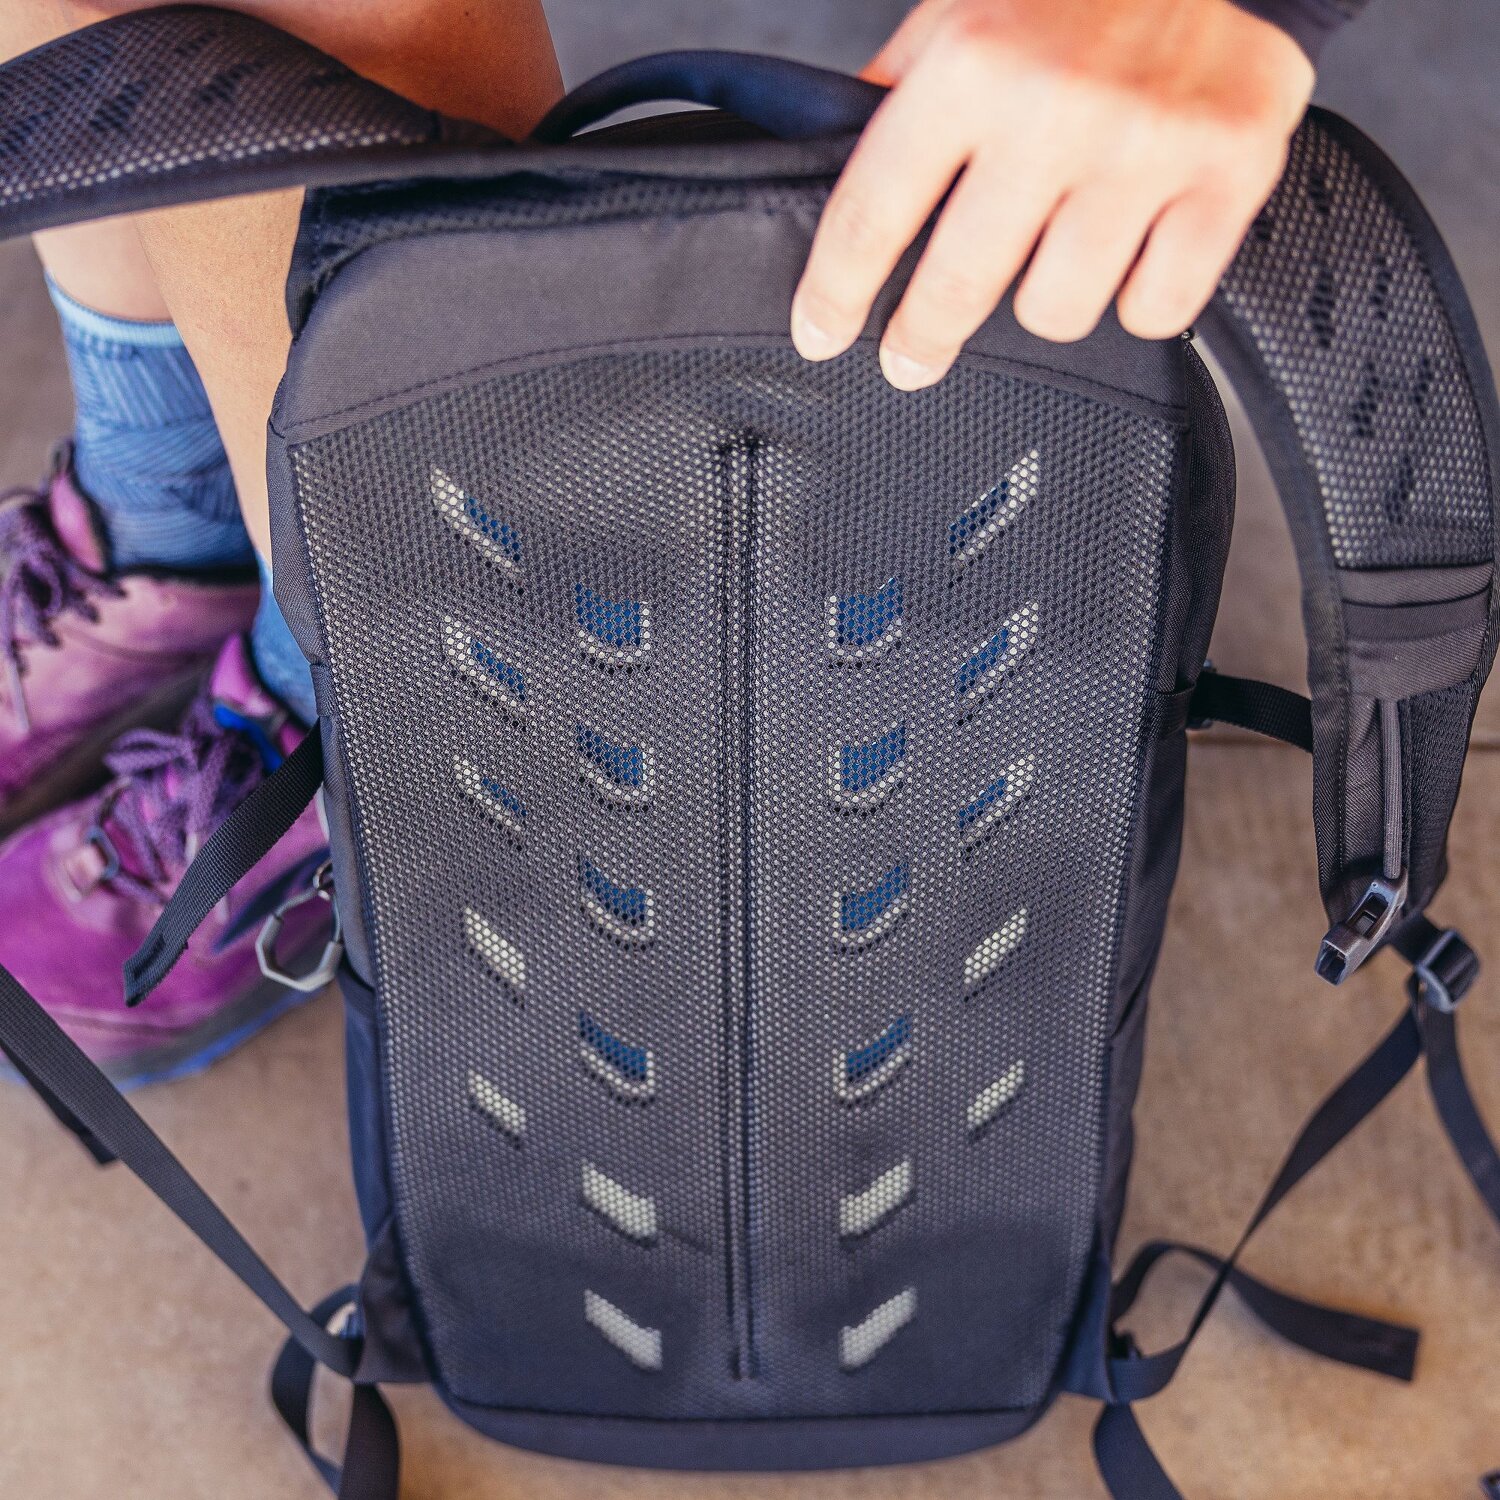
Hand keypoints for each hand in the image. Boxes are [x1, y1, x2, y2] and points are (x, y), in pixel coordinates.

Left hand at [791, 0, 1314, 387]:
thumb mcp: (959, 17)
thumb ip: (898, 102)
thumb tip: (830, 183)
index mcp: (971, 63)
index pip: (872, 214)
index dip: (835, 292)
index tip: (820, 334)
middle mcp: (1056, 107)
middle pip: (958, 288)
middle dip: (920, 338)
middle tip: (909, 358)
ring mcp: (1146, 146)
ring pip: (1057, 311)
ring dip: (1046, 298)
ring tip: (1052, 258)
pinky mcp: (1229, 172)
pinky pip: (1155, 308)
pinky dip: (1140, 297)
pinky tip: (1131, 255)